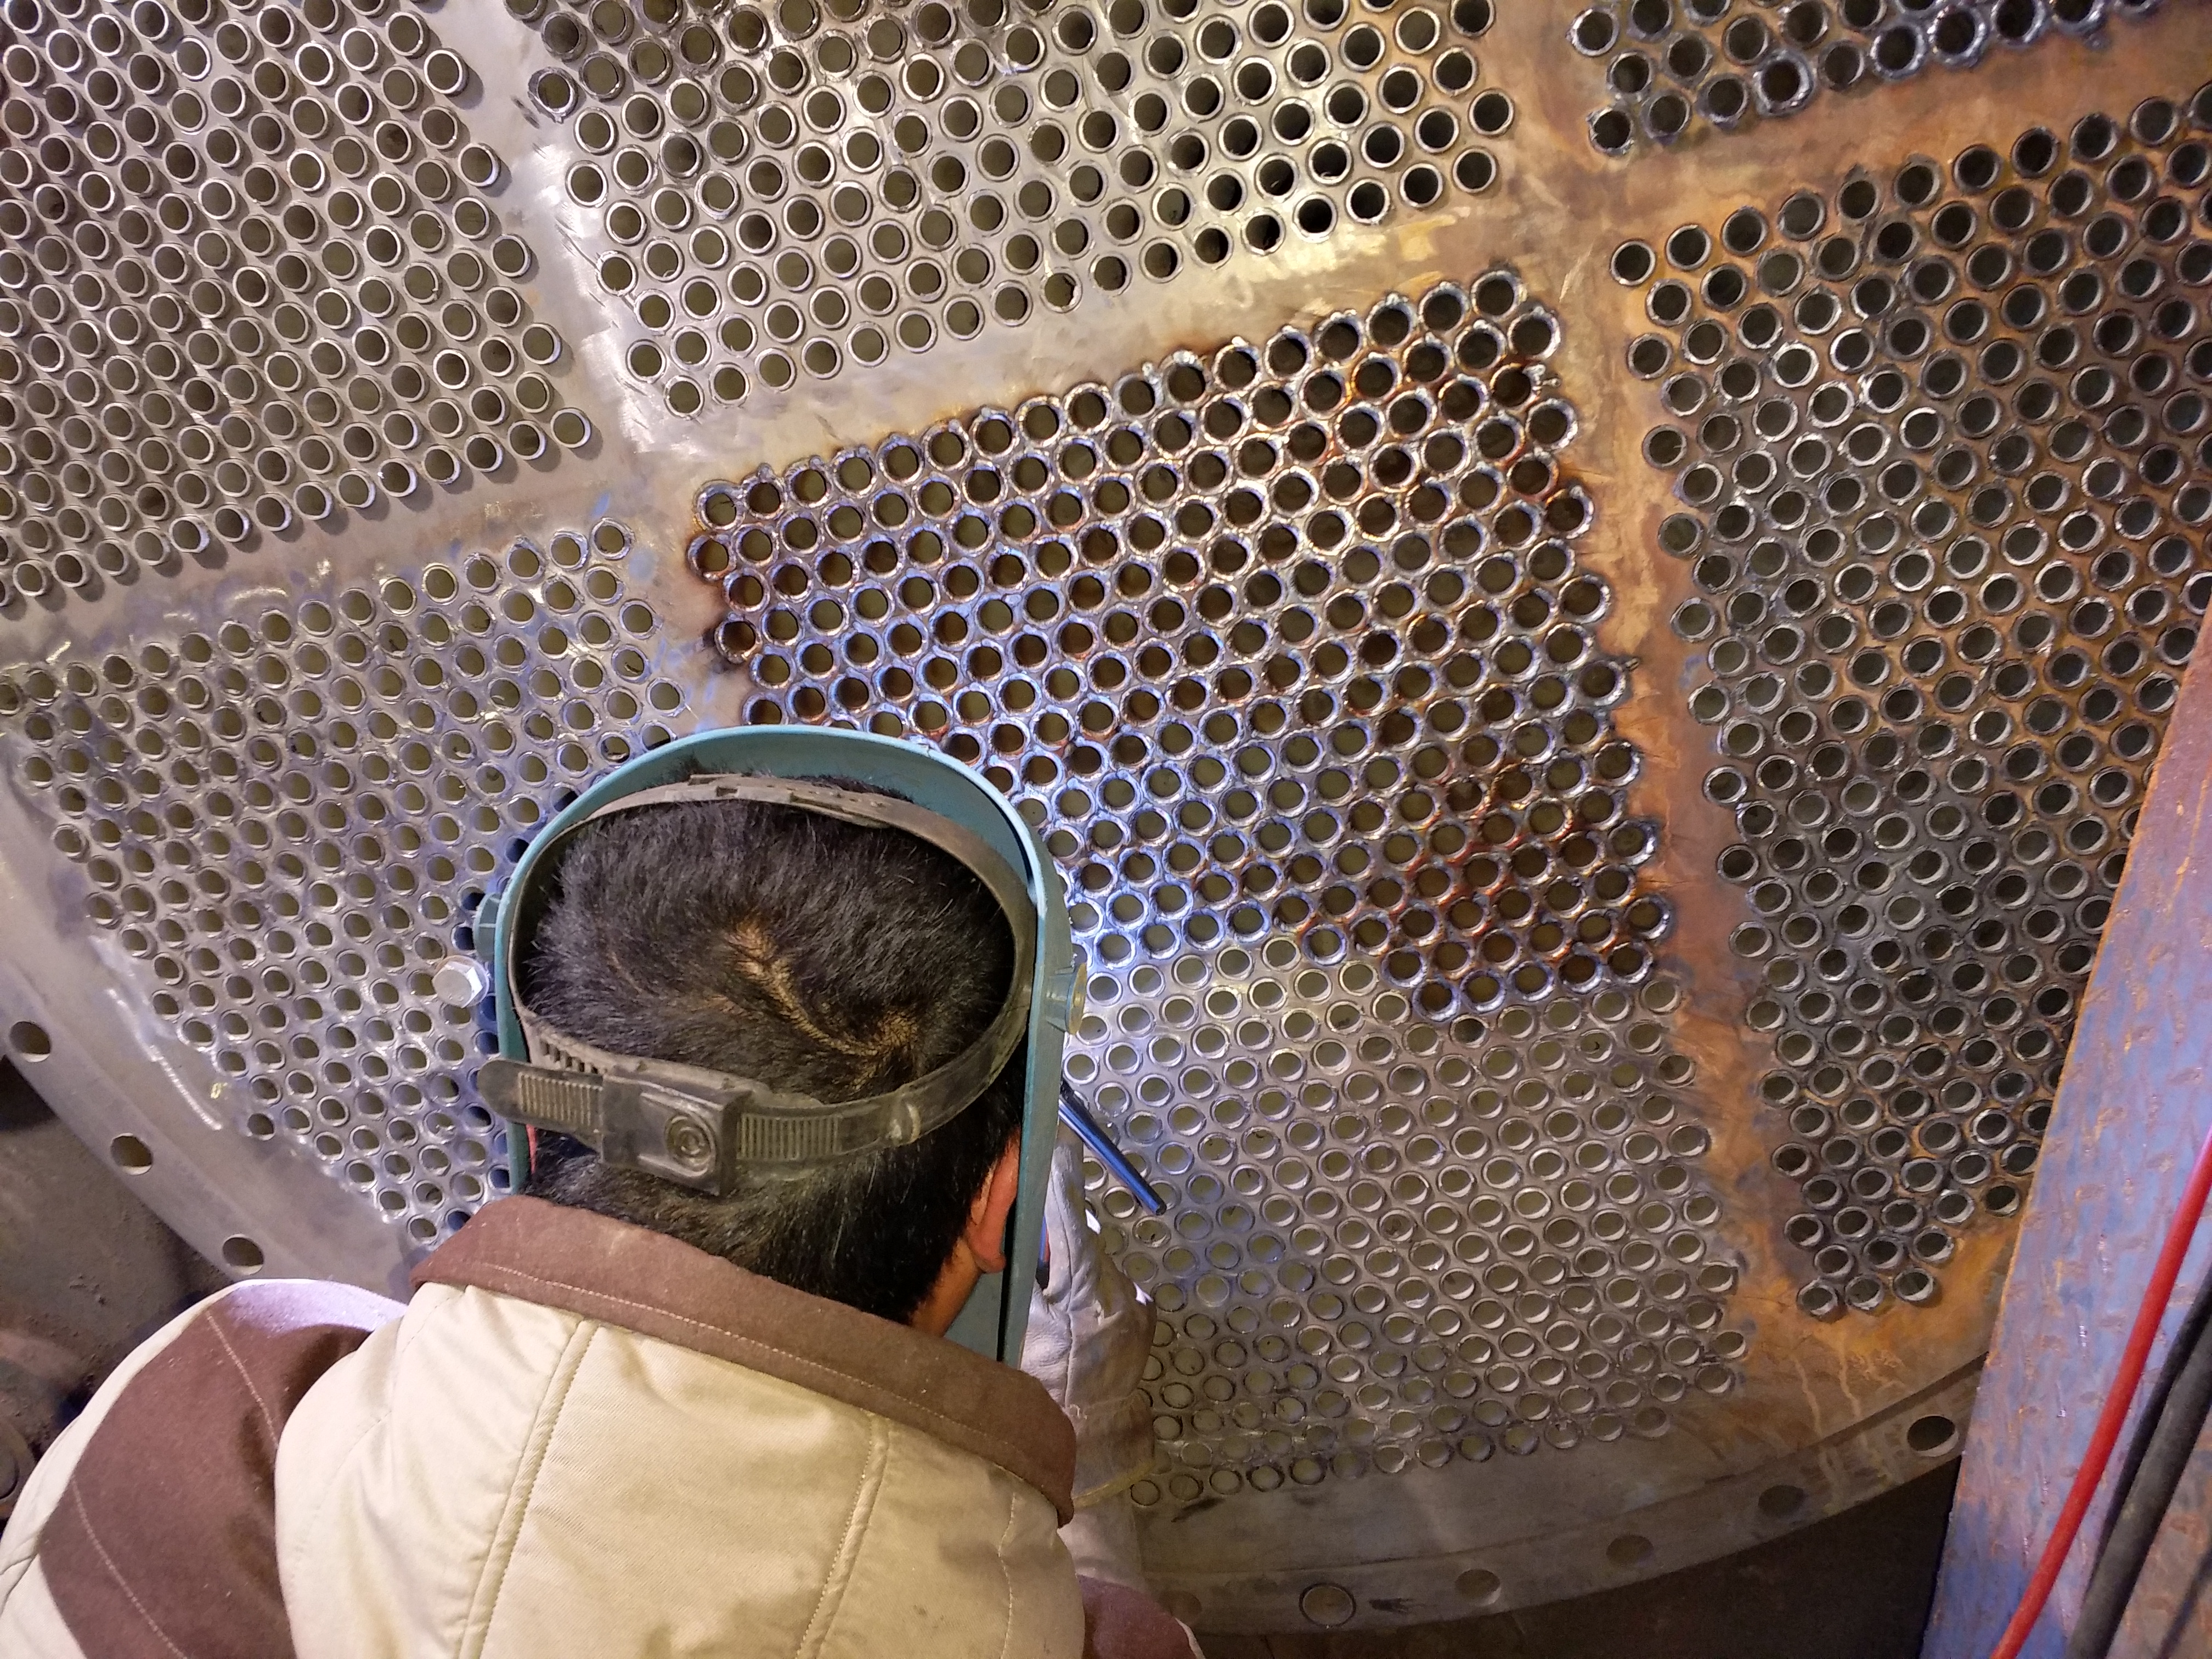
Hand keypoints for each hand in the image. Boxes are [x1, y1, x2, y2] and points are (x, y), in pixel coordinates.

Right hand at [1021, 1128, 1158, 1507]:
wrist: (1091, 1444)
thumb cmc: (1042, 1387)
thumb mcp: (1020, 1324)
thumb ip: (1024, 1271)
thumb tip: (1023, 1226)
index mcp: (1084, 1280)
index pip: (1066, 1207)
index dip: (1057, 1169)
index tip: (1052, 1136)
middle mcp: (1119, 1284)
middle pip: (1080, 1234)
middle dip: (1055, 1228)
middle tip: (1025, 1236)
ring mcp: (1136, 1304)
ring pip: (1096, 1261)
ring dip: (1072, 1264)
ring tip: (1044, 1290)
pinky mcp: (1143, 1320)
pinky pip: (1111, 1288)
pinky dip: (1089, 1288)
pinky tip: (1068, 1314)